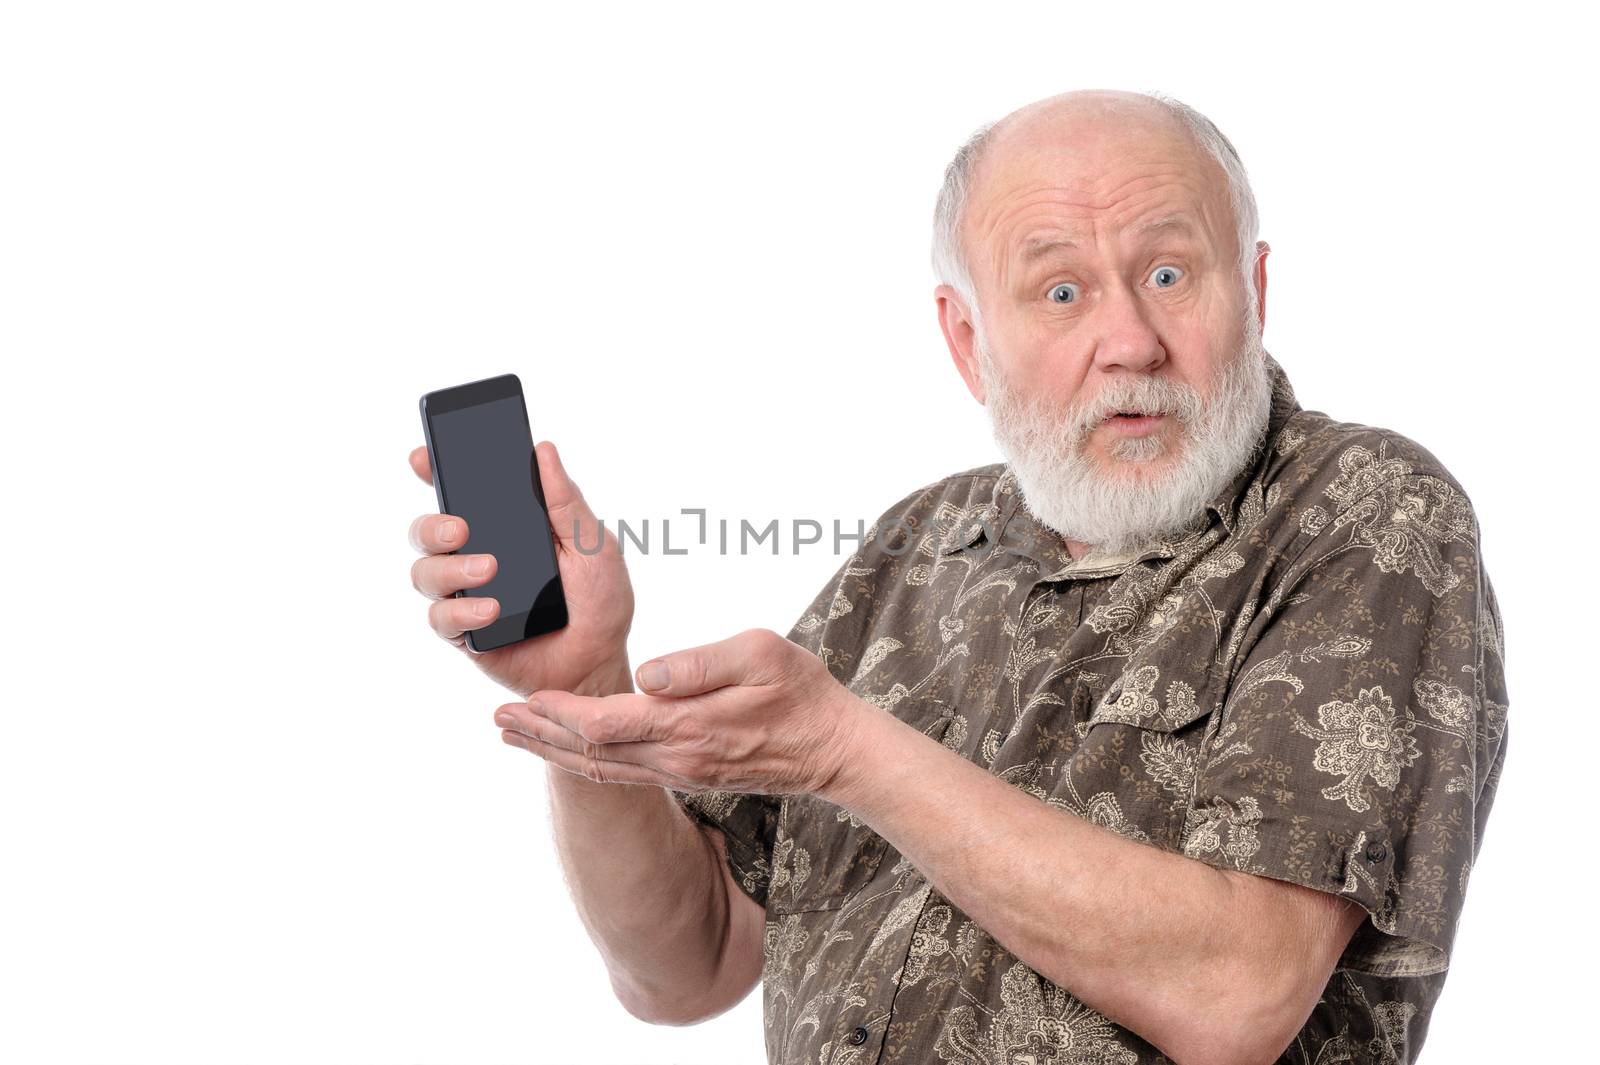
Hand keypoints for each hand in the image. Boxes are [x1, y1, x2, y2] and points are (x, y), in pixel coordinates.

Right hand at [407, 440, 634, 698]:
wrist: (600, 664)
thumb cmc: (600, 604)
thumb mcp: (593, 547)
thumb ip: (566, 502)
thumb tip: (543, 450)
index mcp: (507, 529)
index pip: (461, 495)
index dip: (435, 472)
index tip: (424, 458)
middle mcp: (477, 557)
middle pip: (427, 531)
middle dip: (433, 524)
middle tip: (462, 528)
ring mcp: (467, 595)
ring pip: (425, 572)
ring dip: (449, 568)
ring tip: (488, 571)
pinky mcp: (465, 633)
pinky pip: (441, 618)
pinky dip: (461, 611)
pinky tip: (490, 610)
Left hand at [492, 628, 865, 796]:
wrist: (834, 748)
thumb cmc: (802, 691)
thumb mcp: (761, 655)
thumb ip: (700, 663)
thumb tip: (647, 673)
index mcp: (689, 726)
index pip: (608, 722)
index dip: (563, 711)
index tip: (528, 696)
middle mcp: (676, 759)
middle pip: (591, 751)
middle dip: (540, 733)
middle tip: (497, 718)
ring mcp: (680, 773)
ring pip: (601, 767)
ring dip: (553, 750)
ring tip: (513, 735)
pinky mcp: (687, 775)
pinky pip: (623, 773)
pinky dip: (584, 761)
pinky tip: (566, 750)